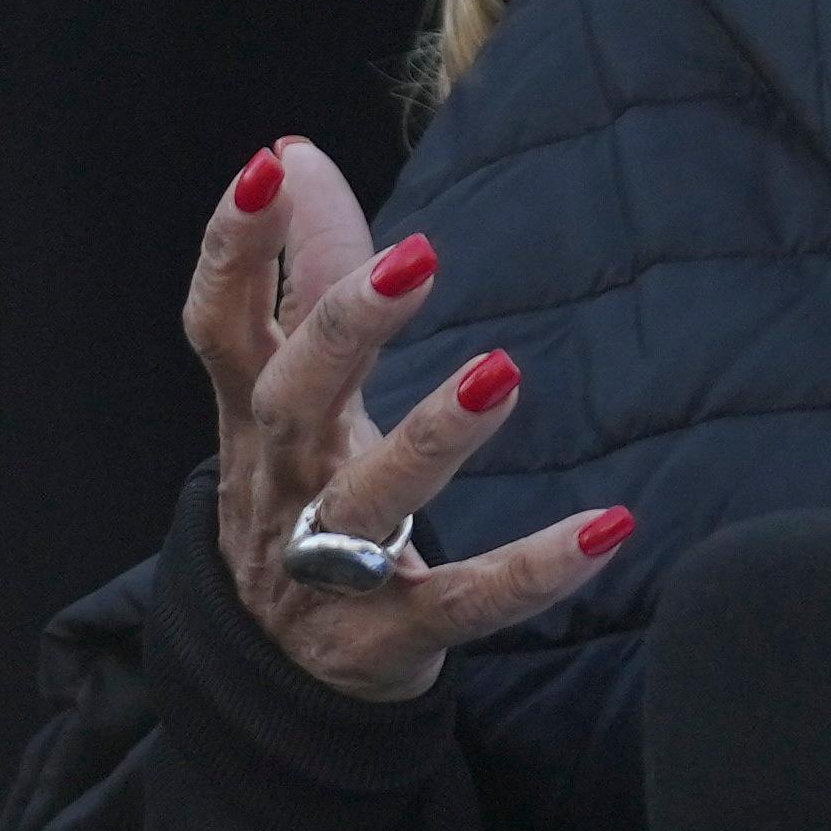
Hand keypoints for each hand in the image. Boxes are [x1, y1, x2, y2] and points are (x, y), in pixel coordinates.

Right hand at [190, 139, 628, 700]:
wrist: (276, 677)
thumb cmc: (294, 497)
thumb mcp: (287, 394)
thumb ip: (301, 275)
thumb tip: (295, 154)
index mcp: (255, 418)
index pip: (220, 324)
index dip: (232, 248)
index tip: (265, 169)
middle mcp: (281, 486)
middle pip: (292, 398)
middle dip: (345, 328)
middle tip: (419, 256)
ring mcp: (329, 568)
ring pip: (370, 502)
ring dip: (434, 435)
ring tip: (503, 371)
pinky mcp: (393, 634)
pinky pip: (465, 602)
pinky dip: (534, 570)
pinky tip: (609, 528)